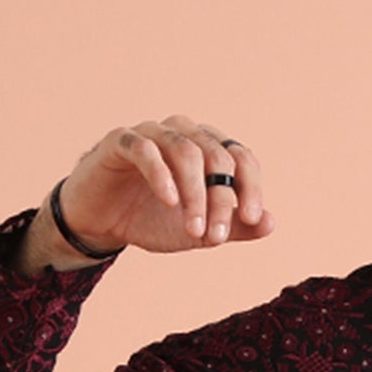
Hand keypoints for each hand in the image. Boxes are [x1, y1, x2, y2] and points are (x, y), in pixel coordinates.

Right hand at [54, 116, 271, 254]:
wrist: (101, 222)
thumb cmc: (152, 219)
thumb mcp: (198, 232)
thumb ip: (233, 227)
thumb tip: (270, 223)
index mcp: (208, 150)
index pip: (241, 158)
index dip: (252, 186)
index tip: (253, 218)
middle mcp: (184, 134)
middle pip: (216, 157)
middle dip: (220, 200)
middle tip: (216, 237)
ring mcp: (152, 134)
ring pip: (185, 151)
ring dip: (194, 194)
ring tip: (194, 230)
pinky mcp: (121, 141)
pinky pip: (145, 149)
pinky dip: (161, 174)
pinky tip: (169, 201)